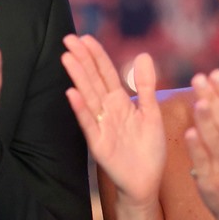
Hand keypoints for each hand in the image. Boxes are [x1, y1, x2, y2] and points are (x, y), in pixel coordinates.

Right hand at [61, 35, 164, 207]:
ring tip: (67, 58)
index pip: (106, 73)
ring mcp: (101, 126)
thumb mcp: (151, 112)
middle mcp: (107, 111)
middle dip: (82, 59)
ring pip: (88, 96)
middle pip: (93, 80)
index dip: (97, 55)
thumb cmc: (148, 149)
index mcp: (120, 102)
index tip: (85, 37)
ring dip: (78, 77)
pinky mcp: (99, 144)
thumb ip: (145, 85)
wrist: (146, 182)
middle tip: (68, 39)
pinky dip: (80, 109)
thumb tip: (142, 55)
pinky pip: (89, 123)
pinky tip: (72, 94)